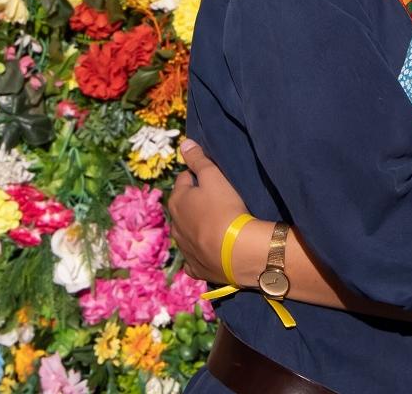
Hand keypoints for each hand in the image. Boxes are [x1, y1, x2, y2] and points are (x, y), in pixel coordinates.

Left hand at [168, 140, 250, 283]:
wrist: (237, 251)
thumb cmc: (225, 209)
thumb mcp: (214, 177)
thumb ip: (198, 160)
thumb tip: (184, 144)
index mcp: (177, 201)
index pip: (184, 180)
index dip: (198, 177)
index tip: (212, 180)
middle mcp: (174, 225)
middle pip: (183, 207)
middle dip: (194, 203)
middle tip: (216, 202)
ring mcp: (183, 248)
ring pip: (187, 232)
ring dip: (197, 227)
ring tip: (216, 225)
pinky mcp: (195, 268)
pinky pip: (193, 258)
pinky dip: (199, 253)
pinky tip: (210, 252)